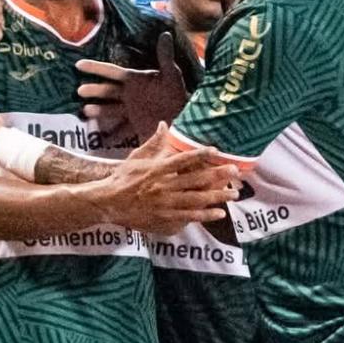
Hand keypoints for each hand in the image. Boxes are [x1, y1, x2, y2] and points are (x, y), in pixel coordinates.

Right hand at [75, 31, 190, 138]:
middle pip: (107, 91)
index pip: (111, 72)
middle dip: (94, 90)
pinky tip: (101, 141)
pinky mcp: (134, 124)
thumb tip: (165, 34)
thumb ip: (165, 57)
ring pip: (109, 109)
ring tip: (86, 111)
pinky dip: (111, 136)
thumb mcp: (171, 74)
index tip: (79, 65)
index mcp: (134, 80)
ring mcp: (130, 110)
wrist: (184, 114)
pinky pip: (120, 131)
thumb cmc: (176, 92)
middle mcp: (128, 94)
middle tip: (80, 91)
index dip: (95, 68)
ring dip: (98, 111)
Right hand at [88, 124, 243, 235]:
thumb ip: (153, 143)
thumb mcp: (136, 157)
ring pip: (196, 199)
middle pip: (195, 179)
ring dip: (217, 196)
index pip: (182, 159)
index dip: (200, 155)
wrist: (108, 202)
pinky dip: (205, 215)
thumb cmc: (122, 178)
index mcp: (157, 169)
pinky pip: (189, 216)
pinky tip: (219, 212)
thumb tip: (164, 125)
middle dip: (217, 175)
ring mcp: (165, 203)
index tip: (216, 151)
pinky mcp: (165, 217)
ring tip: (234, 193)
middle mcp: (163, 185)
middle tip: (235, 171)